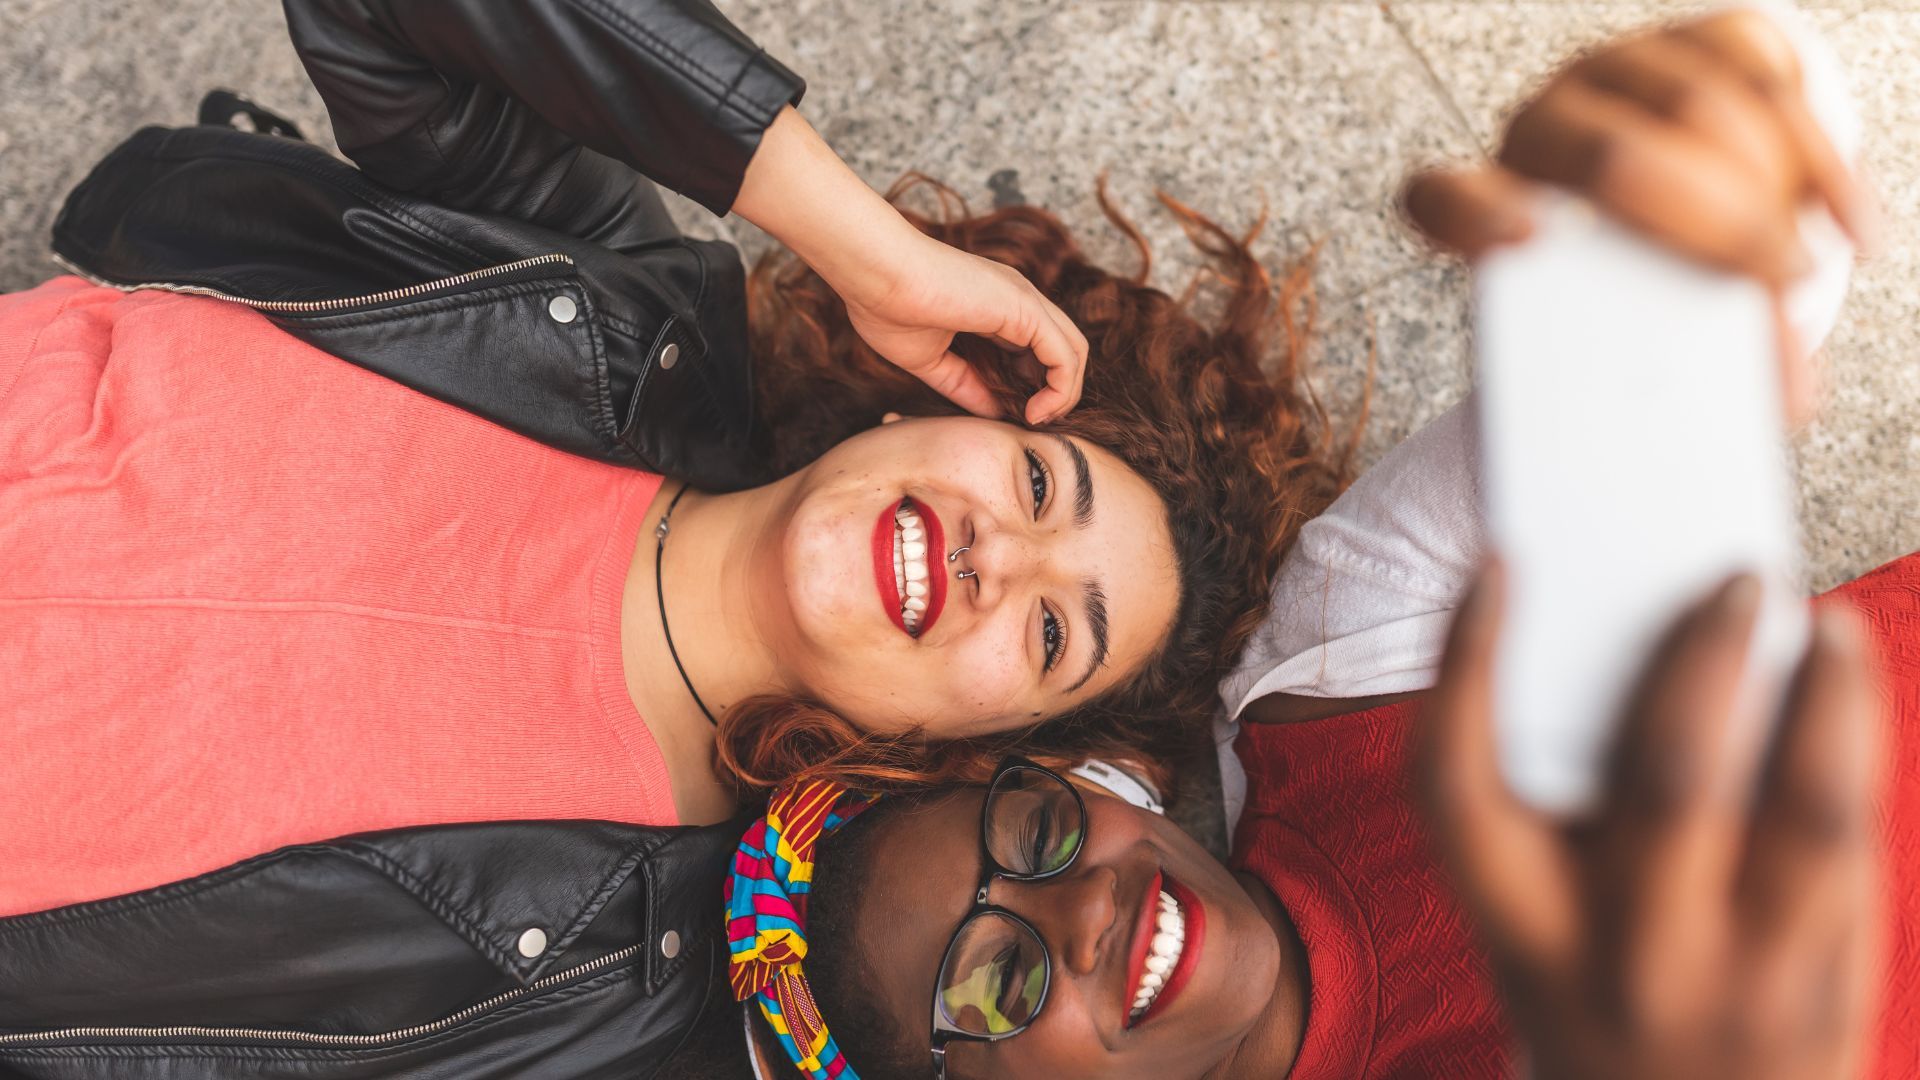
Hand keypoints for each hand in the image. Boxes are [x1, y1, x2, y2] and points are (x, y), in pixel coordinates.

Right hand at [734, 107, 1087, 423]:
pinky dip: (1060, 389)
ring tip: (1037, 420)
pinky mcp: (1025, 308)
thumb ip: (965, 385)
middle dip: (1056, 392)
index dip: (1034, 387)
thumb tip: (994, 411)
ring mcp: (1024, 299)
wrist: (874, 273)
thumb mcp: (931, 360)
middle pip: (1064, 349)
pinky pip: (1065, 355)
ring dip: (1063, 394)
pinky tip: (1035, 412)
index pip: (1037, 349)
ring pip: (1073, 351)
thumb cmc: (886, 307)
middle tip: (1033, 421)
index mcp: (996, 306)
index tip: (1013, 414)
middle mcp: (1018, 298)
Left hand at [1402, 10, 1877, 422]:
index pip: (1441, 199)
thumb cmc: (1645, 292)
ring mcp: (1618, 73)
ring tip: (1802, 272)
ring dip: (1773, 196)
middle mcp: (1544, 126)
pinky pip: (1767, 79)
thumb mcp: (1631, 338)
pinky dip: (1822, 159)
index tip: (1522, 242)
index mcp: (1495, 205)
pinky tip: (1848, 226)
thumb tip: (1758, 415)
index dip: (1473, 215)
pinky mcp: (1697, 40)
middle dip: (1711, 224)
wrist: (1694, 204)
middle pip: (1614, 158)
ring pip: (1704, 112)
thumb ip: (1649, 370)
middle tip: (1776, 286)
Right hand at [1421, 565, 1882, 1079]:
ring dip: (1825, 696)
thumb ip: (1559, 814)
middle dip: (1703, 657)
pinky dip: (1854, 746)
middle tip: (1729, 578)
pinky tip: (1846, 688)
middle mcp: (1627, 958)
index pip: (1459, 784)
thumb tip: (1635, 649)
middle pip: (1668, 778)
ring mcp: (1743, 978)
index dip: (1466, 663)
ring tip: (1825, 624)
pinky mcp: (1832, 985)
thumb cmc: (1594, 1001)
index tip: (1498, 567)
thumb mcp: (1534, 931)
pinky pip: (1854, 845)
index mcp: (1521, 933)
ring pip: (1804, 810)